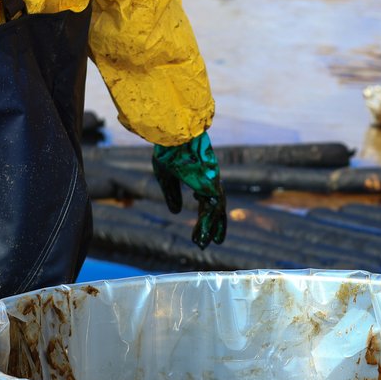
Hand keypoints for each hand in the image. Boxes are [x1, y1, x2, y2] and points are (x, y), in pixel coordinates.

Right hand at [151, 131, 226, 249]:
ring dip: (212, 228)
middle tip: (215, 241)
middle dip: (214, 224)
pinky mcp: (212, 185)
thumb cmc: (168, 151)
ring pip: (216, 210)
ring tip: (208, 244)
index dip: (203, 212)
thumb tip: (176, 213)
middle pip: (214, 206)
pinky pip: (213, 209)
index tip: (200, 224)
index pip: (205, 198)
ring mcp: (212, 182)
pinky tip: (206, 236)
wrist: (173, 135)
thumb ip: (171, 194)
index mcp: (199, 175)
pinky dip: (209, 224)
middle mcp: (209, 179)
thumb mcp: (165, 177)